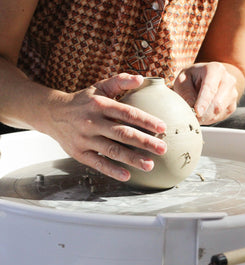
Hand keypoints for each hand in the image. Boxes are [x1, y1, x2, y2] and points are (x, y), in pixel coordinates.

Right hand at [43, 73, 166, 181]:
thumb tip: (140, 78)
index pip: (127, 113)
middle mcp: (92, 122)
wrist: (52, 113)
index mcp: (100, 105)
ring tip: (150, 165)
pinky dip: (112, 170)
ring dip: (132, 159)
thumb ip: (119, 81)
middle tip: (163, 149)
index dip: (145, 120)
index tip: (162, 128)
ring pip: (112, 150)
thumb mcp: (99, 88)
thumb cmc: (82, 101)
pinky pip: (97, 163)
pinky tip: (127, 176)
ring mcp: (84, 139)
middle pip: (122, 133)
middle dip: (144, 142)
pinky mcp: (78, 153)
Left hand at [173, 62, 237, 124]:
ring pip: (219, 111)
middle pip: (217, 103)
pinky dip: (210, 118)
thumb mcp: (182, 81)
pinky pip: (221, 116)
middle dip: (203, 113)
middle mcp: (228, 79)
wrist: (201, 80)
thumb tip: (192, 107)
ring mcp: (232, 93)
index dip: (203, 102)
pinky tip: (203, 113)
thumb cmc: (190, 79)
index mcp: (215, 69)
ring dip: (205, 117)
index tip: (197, 112)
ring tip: (195, 114)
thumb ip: (186, 93)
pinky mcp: (232, 104)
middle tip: (191, 117)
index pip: (210, 88)